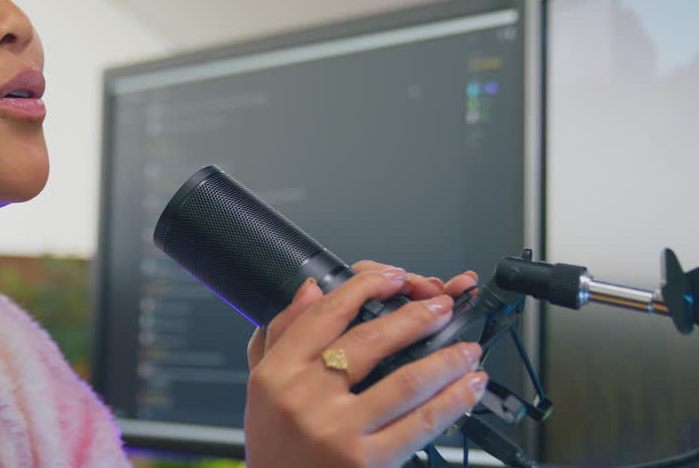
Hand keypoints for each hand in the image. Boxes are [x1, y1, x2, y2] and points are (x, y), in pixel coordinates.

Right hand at [243, 265, 486, 467]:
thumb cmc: (275, 447)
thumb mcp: (260, 386)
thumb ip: (280, 333)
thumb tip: (309, 290)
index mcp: (278, 372)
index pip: (325, 314)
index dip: (365, 288)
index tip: (393, 278)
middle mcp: (305, 397)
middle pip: (370, 340)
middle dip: (415, 317)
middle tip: (440, 306)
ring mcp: (337, 430)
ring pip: (404, 381)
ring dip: (445, 359)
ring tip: (466, 348)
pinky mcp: (366, 460)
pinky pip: (419, 425)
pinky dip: (451, 402)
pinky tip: (467, 388)